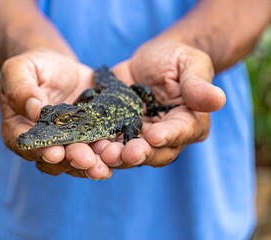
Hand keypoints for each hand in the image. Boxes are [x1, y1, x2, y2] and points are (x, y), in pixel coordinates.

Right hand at [0, 48, 111, 178]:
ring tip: (103, 167)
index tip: (55, 152)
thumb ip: (22, 89)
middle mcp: (44, 142)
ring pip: (77, 161)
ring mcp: (68, 143)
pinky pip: (96, 150)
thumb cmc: (37, 67)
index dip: (41, 151)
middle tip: (86, 160)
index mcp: (20, 128)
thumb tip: (34, 109)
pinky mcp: (88, 138)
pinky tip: (117, 157)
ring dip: (90, 166)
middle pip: (55, 160)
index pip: (27, 145)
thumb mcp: (21, 70)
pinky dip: (105, 156)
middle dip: (72, 161)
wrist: (63, 68)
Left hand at [92, 40, 225, 167]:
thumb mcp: (190, 64)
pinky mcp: (120, 130)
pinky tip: (89, 145)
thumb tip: (218, 99)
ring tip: (103, 153)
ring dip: (117, 156)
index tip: (155, 136)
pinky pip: (111, 141)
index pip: (181, 133)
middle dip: (139, 154)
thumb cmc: (175, 59)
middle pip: (155, 152)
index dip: (169, 136)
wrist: (151, 60)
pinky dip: (101, 145)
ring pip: (131, 152)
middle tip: (123, 154)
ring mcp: (141, 136)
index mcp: (189, 122)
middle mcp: (166, 136)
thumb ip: (199, 84)